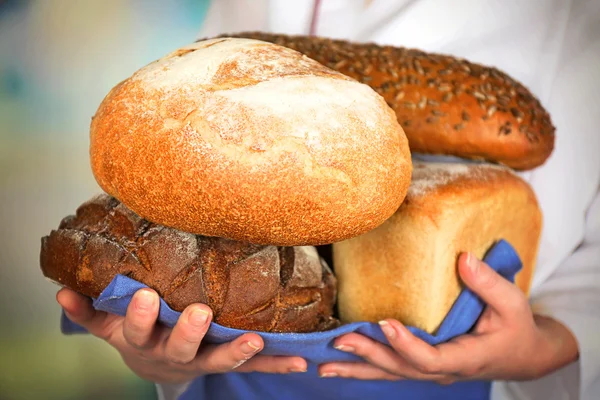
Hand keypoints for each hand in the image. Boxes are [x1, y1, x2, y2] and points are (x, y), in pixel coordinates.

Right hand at [57, 288, 306, 382]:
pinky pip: (254, 366)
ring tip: (256, 342)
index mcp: (145, 340)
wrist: (159, 367)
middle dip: (188, 332)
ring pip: (219, 359)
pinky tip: (300, 363)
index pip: (138, 328)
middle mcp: (175, 353)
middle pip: (181, 347)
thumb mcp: (110, 327)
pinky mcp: (227, 361)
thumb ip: (88, 310)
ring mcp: (203, 360)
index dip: (139, 316)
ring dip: (237, 353)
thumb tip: (60, 291)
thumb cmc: (138, 336)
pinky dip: (275, 364)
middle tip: (199, 314)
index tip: (144, 294)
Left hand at [319, 253, 578, 382]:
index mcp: (464, 357)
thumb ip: (488, 283)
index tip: (385, 324)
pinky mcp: (422, 366)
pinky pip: (391, 368)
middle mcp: (443, 371)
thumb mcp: (513, 304)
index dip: (406, 345)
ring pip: (390, 373)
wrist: (522, 355)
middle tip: (339, 341)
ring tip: (324, 366)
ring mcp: (431, 372)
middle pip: (400, 368)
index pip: (430, 359)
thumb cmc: (516, 328)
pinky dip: (364, 367)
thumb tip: (462, 258)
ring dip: (357, 368)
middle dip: (368, 355)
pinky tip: (340, 364)